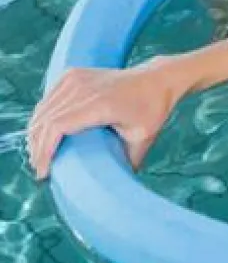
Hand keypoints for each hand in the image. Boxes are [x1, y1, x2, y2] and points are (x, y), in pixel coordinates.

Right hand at [28, 59, 186, 178]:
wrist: (157, 78)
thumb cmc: (152, 109)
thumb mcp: (143, 138)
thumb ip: (127, 162)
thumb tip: (114, 188)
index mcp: (100, 104)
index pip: (57, 127)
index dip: (44, 151)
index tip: (44, 173)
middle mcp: (84, 87)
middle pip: (45, 120)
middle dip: (37, 148)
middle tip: (40, 169)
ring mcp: (76, 77)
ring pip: (43, 109)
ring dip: (36, 133)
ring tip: (39, 156)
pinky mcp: (73, 73)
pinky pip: (49, 99)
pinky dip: (42, 118)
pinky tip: (43, 135)